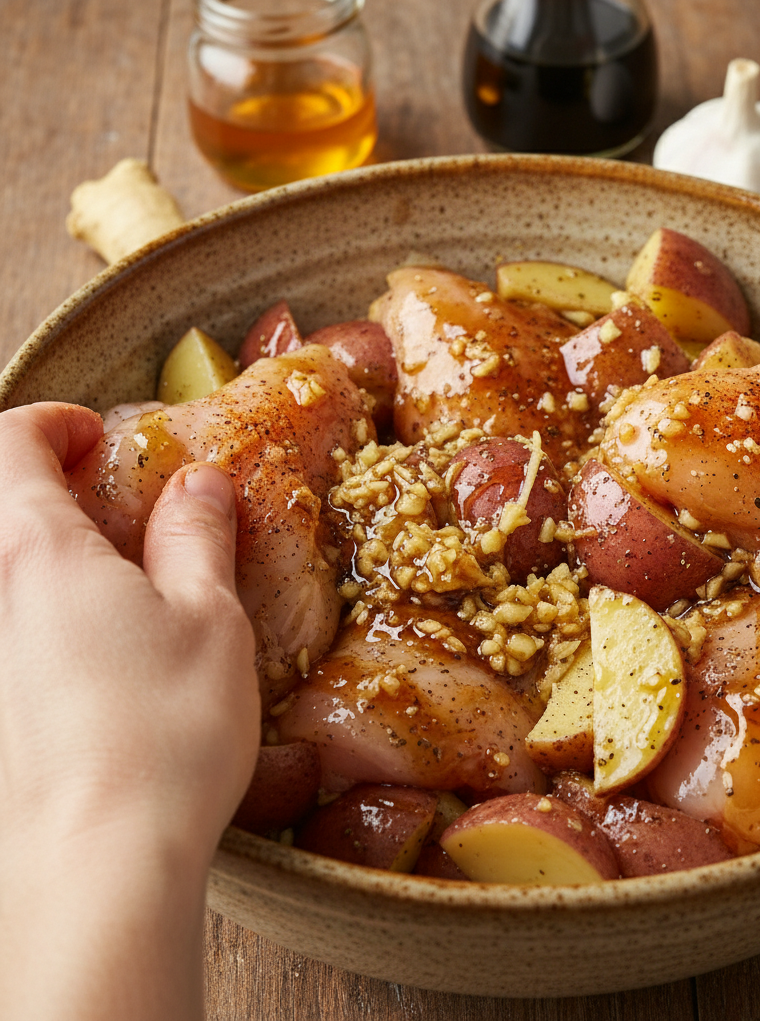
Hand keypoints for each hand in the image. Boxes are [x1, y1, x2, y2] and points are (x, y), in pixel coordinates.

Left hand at [0, 401, 258, 1019]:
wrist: (96, 864)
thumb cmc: (165, 732)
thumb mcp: (209, 618)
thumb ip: (196, 537)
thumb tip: (197, 484)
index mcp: (34, 550)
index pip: (8, 442)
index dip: (50, 424)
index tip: (95, 436)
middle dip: (38, 486)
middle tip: (101, 502)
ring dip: (37, 553)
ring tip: (102, 578)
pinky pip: (3, 627)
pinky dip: (32, 611)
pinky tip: (84, 650)